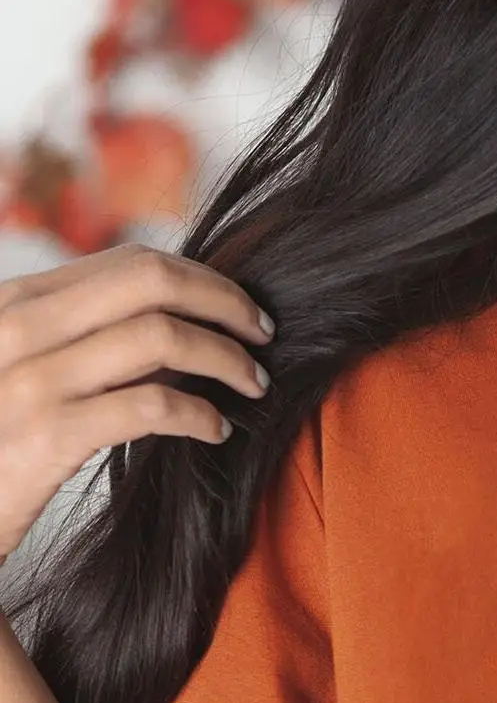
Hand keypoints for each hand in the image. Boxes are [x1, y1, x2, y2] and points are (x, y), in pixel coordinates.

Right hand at [0, 242, 274, 562]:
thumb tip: (180, 330)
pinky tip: (217, 430)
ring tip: (253, 386)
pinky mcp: (49, 434)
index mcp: (20, 301)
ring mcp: (33, 378)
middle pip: (151, 282)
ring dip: (227, 360)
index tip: (241, 308)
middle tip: (264, 335)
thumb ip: (88, 341)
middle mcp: (22, 325)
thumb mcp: (30, 369)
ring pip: (160, 338)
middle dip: (225, 302)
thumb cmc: (0, 438)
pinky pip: (151, 407)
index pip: (130, 263)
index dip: (202, 279)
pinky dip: (201, 415)